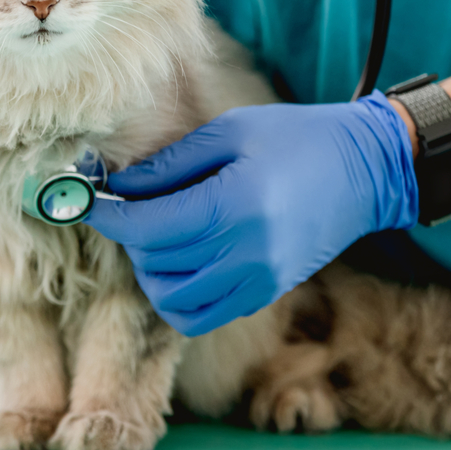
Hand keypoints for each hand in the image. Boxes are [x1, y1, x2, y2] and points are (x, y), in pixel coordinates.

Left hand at [86, 93, 418, 335]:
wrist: (363, 171)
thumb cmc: (295, 138)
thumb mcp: (229, 133)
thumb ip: (168, 165)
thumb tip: (116, 187)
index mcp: (234, 207)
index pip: (148, 226)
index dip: (109, 215)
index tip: (87, 200)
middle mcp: (245, 254)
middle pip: (154, 263)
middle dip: (129, 237)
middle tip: (131, 207)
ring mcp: (257, 282)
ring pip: (171, 300)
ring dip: (151, 270)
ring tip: (159, 235)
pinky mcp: (264, 295)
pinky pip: (200, 315)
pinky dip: (177, 296)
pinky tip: (182, 261)